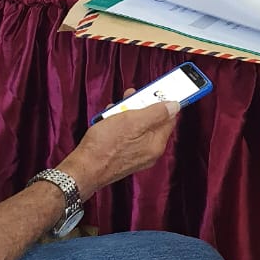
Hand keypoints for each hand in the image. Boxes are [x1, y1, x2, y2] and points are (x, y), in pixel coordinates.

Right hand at [62, 97, 179, 198]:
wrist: (84, 169)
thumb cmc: (105, 146)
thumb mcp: (132, 121)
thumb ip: (156, 113)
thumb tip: (175, 106)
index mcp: (156, 144)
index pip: (170, 119)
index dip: (164, 102)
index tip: (158, 91)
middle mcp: (149, 152)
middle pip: (152, 122)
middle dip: (141, 106)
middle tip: (130, 97)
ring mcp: (136, 156)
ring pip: (138, 128)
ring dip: (128, 114)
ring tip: (114, 108)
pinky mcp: (124, 157)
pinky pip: (127, 136)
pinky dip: (120, 126)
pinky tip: (109, 121)